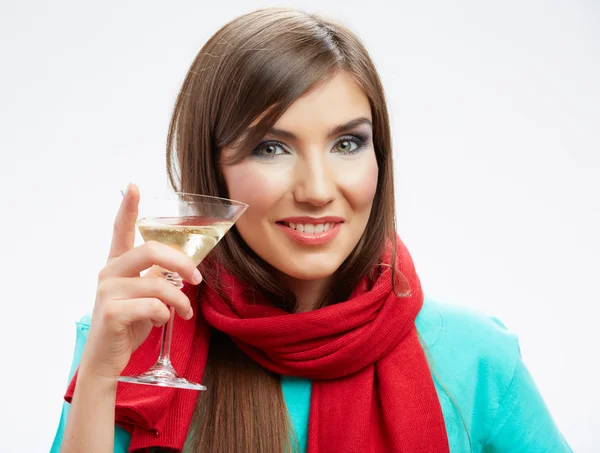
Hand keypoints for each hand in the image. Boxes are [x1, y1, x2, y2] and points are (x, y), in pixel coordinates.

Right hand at [78, 184, 202, 379]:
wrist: (107, 359)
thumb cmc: (128, 324)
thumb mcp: (144, 296)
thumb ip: (156, 277)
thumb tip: (182, 266)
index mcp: (117, 265)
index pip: (120, 230)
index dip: (127, 208)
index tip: (134, 186)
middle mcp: (109, 273)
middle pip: (151, 250)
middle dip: (182, 263)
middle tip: (196, 279)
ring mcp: (107, 292)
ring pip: (158, 284)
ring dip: (180, 301)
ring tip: (185, 313)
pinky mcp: (111, 312)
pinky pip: (154, 307)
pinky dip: (166, 316)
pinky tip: (162, 322)